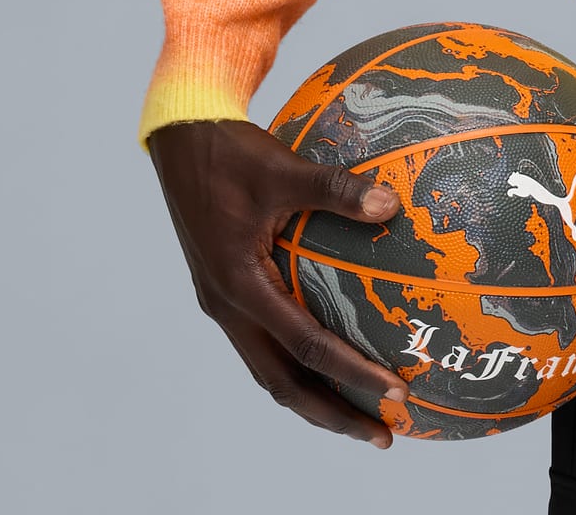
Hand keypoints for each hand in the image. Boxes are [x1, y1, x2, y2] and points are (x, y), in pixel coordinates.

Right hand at [149, 117, 407, 445]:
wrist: (180, 141)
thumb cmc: (231, 153)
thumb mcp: (283, 168)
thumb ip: (336, 189)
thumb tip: (390, 205)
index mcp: (240, 286)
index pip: (305, 347)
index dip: (352, 374)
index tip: (395, 392)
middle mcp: (228, 307)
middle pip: (282, 383)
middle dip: (333, 414)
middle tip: (384, 435)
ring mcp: (223, 303)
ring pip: (269, 369)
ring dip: (313, 396)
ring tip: (362, 415)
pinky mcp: (226, 290)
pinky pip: (264, 342)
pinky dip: (296, 362)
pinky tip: (328, 358)